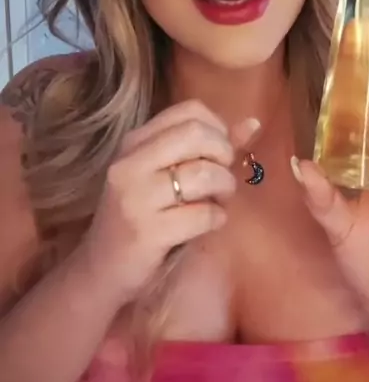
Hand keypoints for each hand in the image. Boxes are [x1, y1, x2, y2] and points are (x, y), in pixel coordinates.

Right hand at [77, 100, 258, 305]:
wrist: (102, 270)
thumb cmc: (141, 217)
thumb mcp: (167, 175)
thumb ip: (210, 149)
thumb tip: (253, 122)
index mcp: (135, 141)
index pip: (190, 110)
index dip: (218, 129)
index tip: (218, 154)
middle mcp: (130, 162)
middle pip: (197, 133)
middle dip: (223, 154)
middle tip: (221, 178)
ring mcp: (136, 196)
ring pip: (203, 173)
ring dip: (223, 189)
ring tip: (216, 202)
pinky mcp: (146, 231)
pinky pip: (203, 214)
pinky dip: (216, 218)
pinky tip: (207, 223)